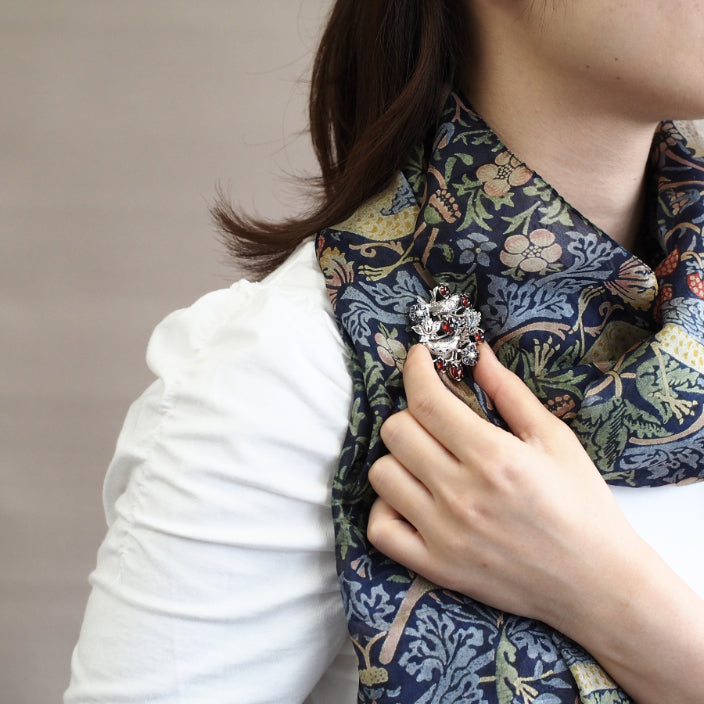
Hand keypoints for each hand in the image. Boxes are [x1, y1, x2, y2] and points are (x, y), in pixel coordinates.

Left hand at [367, 343, 640, 628]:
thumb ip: (509, 391)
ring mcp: (444, 534)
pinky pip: (380, 528)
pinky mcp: (435, 567)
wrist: (597, 585)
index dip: (414, 369)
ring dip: (398, 458)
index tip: (419, 357)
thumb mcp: (554, 440)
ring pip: (382, 475)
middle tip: (434, 416)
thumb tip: (476, 353)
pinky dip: (387, 508)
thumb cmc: (582, 506)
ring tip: (426, 459)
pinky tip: (412, 499)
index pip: (426, 401)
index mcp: (494, 458)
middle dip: (411, 412)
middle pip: (396, 432)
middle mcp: (462, 495)